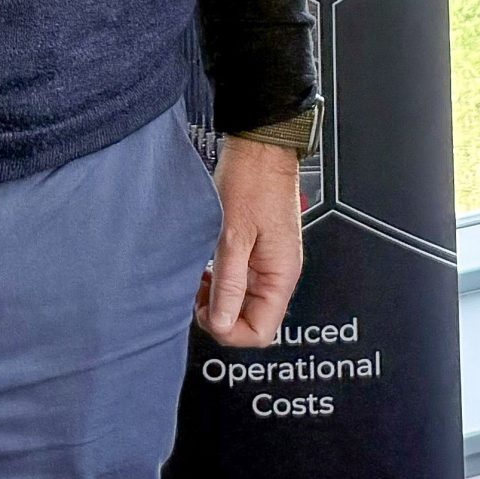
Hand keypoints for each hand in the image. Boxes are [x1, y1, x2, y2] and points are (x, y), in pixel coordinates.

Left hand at [194, 135, 304, 346]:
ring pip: (246, 302)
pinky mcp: (260, 250)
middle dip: (223, 315)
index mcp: (281, 274)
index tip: (206, 313)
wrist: (261, 146)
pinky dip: (223, 281)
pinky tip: (207, 267)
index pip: (262, 332)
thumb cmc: (252, 180)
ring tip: (200, 279)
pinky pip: (243, 281)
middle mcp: (280, 272)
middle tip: (198, 294)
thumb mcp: (233, 235)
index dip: (231, 332)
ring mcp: (271, 261)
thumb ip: (229, 283)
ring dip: (221, 298)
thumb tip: (222, 324)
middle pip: (254, 320)